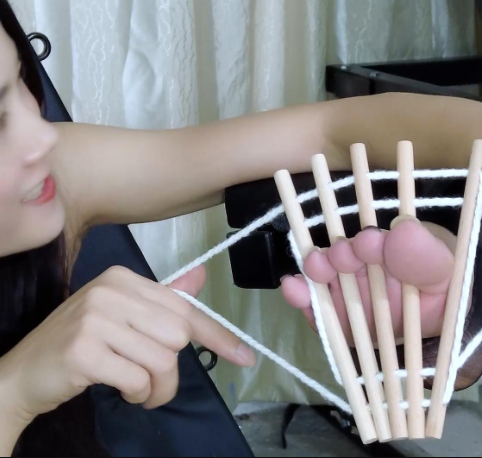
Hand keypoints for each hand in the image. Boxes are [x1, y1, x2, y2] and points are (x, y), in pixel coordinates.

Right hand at [0, 265, 255, 426]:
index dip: (217, 336)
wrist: (22, 373)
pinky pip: (138, 379)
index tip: (245, 356)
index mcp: (123, 279)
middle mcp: (110, 292)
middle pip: (178, 336)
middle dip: (172, 370)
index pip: (184, 308)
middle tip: (151, 381)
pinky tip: (121, 391)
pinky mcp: (84, 351)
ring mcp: (94, 320)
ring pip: (163, 361)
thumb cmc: (78, 344)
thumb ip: (162, 299)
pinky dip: (137, 394)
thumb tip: (201, 276)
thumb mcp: (121, 316)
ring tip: (137, 390)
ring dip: (156, 387)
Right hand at [280, 220, 456, 343]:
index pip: (374, 240)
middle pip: (342, 254)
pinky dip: (301, 296)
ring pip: (323, 275)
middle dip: (341, 254)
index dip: (370, 242)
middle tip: (343, 257)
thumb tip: (400, 228)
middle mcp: (360, 264)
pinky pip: (313, 305)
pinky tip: (293, 288)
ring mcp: (343, 289)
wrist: (433, 327)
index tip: (371, 243)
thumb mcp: (441, 272)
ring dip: (317, 269)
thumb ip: (425, 254)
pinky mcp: (331, 316)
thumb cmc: (439, 290)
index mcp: (386, 248)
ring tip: (316, 268)